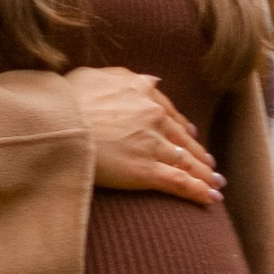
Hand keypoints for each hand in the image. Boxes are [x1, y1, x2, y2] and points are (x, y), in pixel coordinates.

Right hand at [65, 65, 222, 205]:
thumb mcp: (93, 75)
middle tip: (209, 164)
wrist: (57, 123)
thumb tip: (147, 80)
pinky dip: (198, 191)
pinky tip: (211, 198)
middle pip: (182, 137)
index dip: (181, 126)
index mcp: (140, 90)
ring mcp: (152, 143)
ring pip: (186, 160)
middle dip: (198, 153)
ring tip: (216, 183)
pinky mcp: (146, 170)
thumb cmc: (65, 99)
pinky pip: (179, 182)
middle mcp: (153, 115)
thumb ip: (119, 77)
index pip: (168, 111)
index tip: (189, 136)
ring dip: (204, 174)